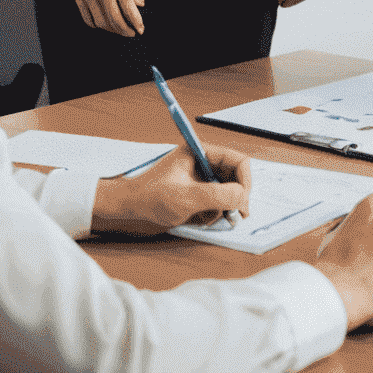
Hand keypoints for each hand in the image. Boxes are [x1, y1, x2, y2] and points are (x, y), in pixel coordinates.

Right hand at [64, 0, 143, 36]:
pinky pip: (87, 18)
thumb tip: (140, 5)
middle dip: (125, 30)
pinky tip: (102, 24)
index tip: (141, 29)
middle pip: (115, 19)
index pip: (129, 8)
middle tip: (131, 33)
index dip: (136, 22)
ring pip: (101, 22)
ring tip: (118, 29)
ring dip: (112, 30)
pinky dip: (96, 25)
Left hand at [89, 143, 251, 235]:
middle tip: (236, 216)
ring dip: (225, 207)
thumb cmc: (151, 198)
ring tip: (213, 219)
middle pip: (235, 176)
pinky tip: (203, 220)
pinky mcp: (196, 192)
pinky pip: (216, 201)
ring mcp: (200, 178)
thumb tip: (244, 197)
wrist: (128, 209)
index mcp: (201, 152)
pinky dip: (215, 212)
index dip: (245, 181)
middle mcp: (204, 162)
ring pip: (227, 191)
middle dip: (236, 196)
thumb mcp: (188, 197)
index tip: (243, 202)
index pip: (238, 160)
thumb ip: (218, 195)